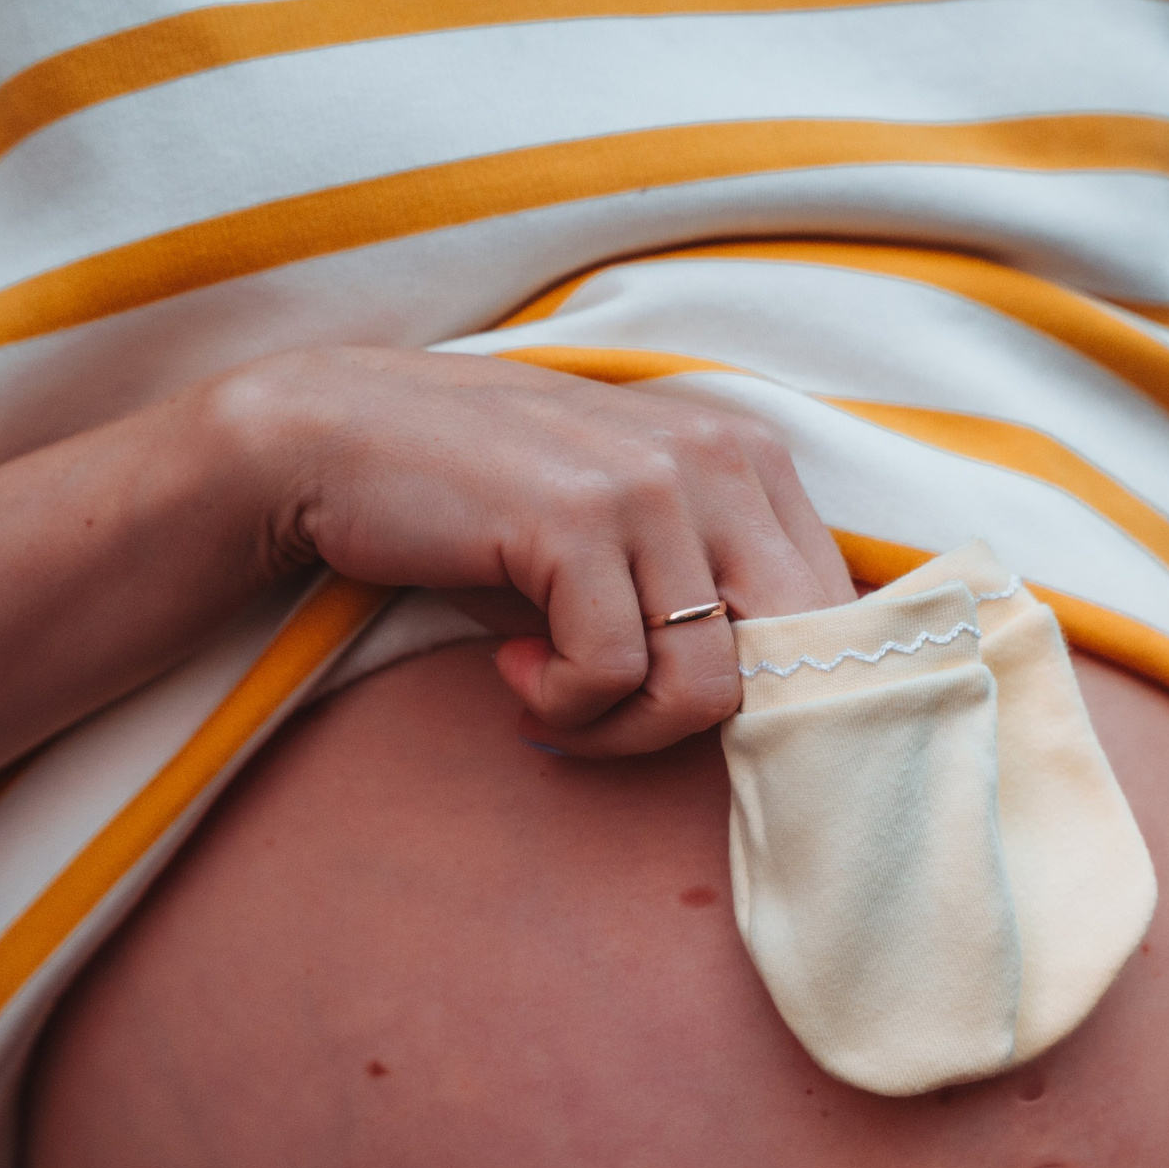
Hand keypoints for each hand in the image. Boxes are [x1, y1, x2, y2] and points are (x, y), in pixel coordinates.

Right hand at [214, 345, 853, 754]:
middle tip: (622, 721)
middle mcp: (719, 457)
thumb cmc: (486, 510)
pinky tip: (514, 672)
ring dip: (623, 727)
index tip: (675, 708)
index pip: (832, 613)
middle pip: (794, 658)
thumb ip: (709, 589)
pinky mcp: (577, 519)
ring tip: (552, 696)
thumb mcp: (622, 537)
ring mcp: (652, 484)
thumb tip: (783, 708)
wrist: (336, 440)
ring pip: (707, 686)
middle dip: (710, 723)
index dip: (774, 693)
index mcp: (748, 455)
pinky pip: (613, 675)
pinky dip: (564, 705)